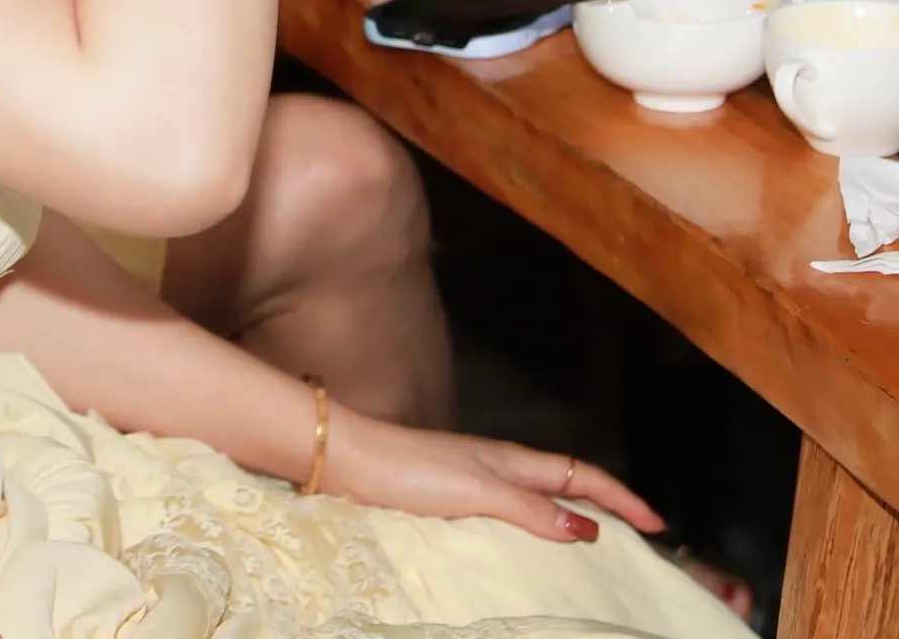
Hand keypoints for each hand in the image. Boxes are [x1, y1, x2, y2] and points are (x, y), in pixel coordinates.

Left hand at [330, 410, 660, 545]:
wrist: (353, 461)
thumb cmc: (414, 471)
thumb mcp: (479, 491)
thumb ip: (530, 510)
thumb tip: (589, 530)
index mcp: (513, 461)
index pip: (582, 475)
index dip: (621, 497)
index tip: (658, 524)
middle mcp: (501, 466)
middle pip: (568, 484)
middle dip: (607, 507)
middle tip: (640, 541)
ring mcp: (478, 480)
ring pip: (542, 499)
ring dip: (574, 519)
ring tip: (599, 552)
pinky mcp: (456, 497)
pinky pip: (515, 514)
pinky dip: (538, 530)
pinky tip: (535, 552)